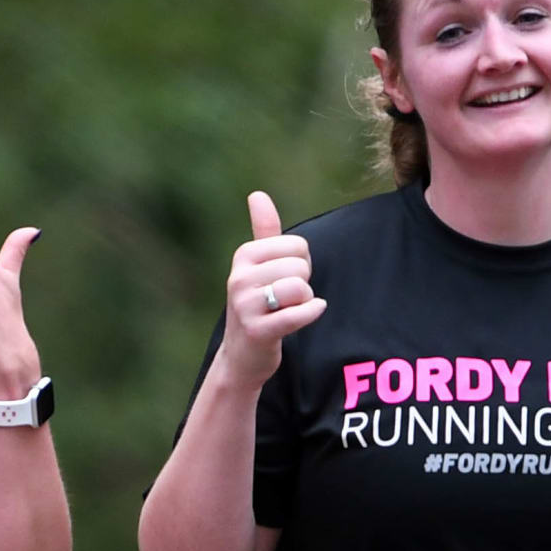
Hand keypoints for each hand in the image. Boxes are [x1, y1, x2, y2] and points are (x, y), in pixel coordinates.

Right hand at [218, 190, 324, 386]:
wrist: (241, 356)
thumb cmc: (256, 305)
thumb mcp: (257, 266)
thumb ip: (263, 231)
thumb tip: (257, 194)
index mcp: (243, 255)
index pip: (298, 245)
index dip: (301, 264)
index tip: (284, 279)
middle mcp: (239, 277)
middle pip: (300, 266)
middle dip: (303, 283)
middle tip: (286, 300)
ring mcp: (245, 305)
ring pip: (300, 288)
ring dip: (305, 302)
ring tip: (289, 310)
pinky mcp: (257, 330)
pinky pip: (298, 313)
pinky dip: (311, 313)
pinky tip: (308, 314)